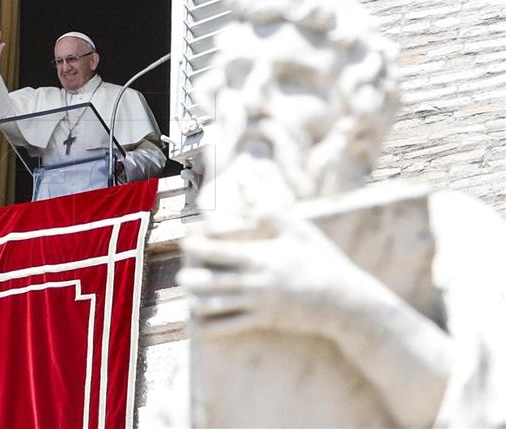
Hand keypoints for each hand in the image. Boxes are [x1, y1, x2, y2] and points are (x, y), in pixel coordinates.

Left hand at [178, 216, 365, 338]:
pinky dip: (211, 327)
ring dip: (196, 301)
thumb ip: (275, 213)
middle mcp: (254, 282)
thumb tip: (253, 198)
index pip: (218, 251)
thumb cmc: (323, 262)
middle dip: (191, 277)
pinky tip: (198, 324)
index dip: (197, 245)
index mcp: (260, 257)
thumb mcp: (302, 231)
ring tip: (187, 296)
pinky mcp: (263, 321)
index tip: (185, 240)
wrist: (344, 303)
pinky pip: (230, 327)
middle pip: (210, 280)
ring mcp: (257, 304)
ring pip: (215, 306)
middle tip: (181, 274)